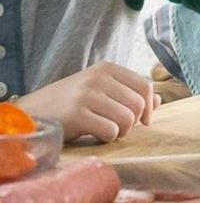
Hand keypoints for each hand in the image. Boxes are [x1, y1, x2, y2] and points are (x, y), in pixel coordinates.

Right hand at [16, 62, 160, 141]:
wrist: (33, 112)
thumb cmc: (72, 103)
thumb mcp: (101, 91)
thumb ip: (129, 93)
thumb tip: (159, 100)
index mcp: (107, 68)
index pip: (145, 86)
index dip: (149, 107)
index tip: (143, 121)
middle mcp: (98, 77)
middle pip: (139, 104)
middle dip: (133, 122)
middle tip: (117, 127)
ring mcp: (87, 94)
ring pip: (127, 119)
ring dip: (121, 131)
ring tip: (106, 130)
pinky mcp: (77, 114)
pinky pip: (111, 131)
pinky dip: (108, 138)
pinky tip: (95, 135)